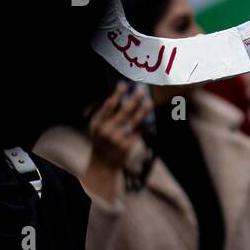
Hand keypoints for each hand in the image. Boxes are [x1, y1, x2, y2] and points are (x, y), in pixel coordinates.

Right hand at [81, 85, 152, 202]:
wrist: (103, 164)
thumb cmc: (101, 141)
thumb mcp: (97, 127)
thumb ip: (106, 114)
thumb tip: (118, 94)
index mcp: (97, 123)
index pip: (108, 106)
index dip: (117, 94)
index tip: (124, 84)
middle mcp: (107, 131)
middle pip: (123, 112)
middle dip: (134, 100)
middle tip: (142, 90)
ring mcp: (118, 139)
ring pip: (134, 122)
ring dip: (143, 111)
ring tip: (150, 102)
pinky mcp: (127, 146)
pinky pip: (139, 133)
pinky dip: (146, 125)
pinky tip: (152, 119)